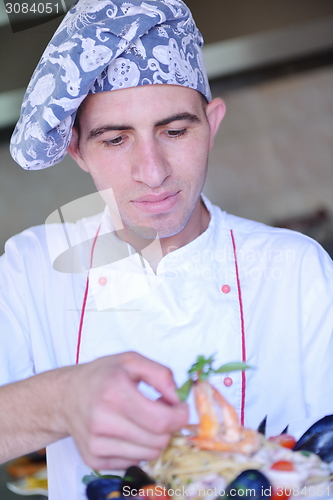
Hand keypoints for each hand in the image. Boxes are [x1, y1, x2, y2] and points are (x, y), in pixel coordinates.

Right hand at [61, 352, 187, 469]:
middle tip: (161, 412)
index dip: (180, 417)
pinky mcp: (94, 460)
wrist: (65, 396)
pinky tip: (128, 431)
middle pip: (158, 440)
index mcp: (114, 393)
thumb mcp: (131, 360)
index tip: (181, 409)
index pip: (161, 421)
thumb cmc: (102, 376)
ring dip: (154, 439)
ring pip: (149, 454)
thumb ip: (160, 374)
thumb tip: (177, 399)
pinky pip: (134, 462)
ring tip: (144, 421)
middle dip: (168, 427)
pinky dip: (138, 448)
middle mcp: (102, 421)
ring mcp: (96, 444)